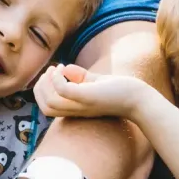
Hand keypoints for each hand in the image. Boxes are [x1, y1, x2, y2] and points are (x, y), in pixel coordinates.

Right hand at [33, 64, 147, 120]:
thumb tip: (64, 69)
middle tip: (48, 72)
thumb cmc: (119, 91)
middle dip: (39, 88)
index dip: (42, 91)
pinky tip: (64, 68)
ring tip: (55, 69)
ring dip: (46, 83)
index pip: (47, 108)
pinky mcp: (88, 97)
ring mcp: (82, 105)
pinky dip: (57, 79)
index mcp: (76, 109)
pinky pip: (63, 91)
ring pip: (49, 103)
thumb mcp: (95, 82)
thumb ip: (80, 77)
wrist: (139, 99)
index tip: (50, 74)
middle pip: (44, 108)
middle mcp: (76, 110)